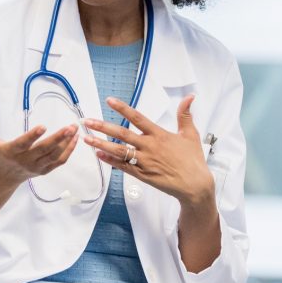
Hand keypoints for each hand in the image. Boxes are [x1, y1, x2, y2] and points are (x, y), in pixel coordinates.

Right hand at [0, 115, 77, 185]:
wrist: (4, 177)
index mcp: (12, 152)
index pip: (23, 144)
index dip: (33, 136)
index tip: (43, 126)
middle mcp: (26, 161)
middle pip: (44, 150)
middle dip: (58, 138)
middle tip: (70, 127)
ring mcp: (37, 167)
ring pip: (54, 156)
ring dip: (67, 143)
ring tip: (74, 129)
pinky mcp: (45, 169)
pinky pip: (59, 161)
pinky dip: (69, 151)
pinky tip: (75, 139)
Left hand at [82, 95, 213, 206]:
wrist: (195, 185)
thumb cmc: (193, 160)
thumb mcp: (191, 134)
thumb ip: (185, 114)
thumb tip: (189, 97)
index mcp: (159, 135)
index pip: (137, 118)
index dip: (122, 108)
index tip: (109, 101)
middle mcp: (149, 147)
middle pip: (122, 134)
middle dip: (102, 126)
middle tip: (87, 121)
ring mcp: (144, 162)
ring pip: (119, 151)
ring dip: (101, 144)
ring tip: (87, 139)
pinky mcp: (142, 175)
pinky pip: (123, 167)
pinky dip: (110, 161)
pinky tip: (99, 156)